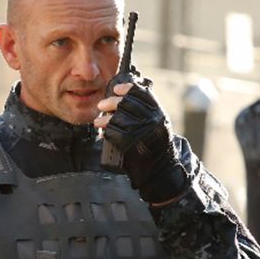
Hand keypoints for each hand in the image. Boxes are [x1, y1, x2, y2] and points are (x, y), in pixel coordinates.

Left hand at [95, 82, 186, 203]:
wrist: (160, 170)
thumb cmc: (154, 146)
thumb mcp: (155, 125)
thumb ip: (144, 112)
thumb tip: (122, 97)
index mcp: (158, 114)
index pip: (143, 93)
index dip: (128, 88)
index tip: (117, 89)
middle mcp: (153, 121)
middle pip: (127, 103)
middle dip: (111, 102)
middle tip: (101, 105)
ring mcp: (143, 132)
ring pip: (118, 117)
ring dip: (106, 119)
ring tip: (99, 122)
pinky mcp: (132, 145)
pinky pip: (114, 132)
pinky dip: (108, 132)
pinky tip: (106, 133)